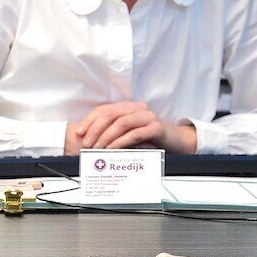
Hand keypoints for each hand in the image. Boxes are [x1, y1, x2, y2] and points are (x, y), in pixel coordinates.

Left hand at [64, 102, 198, 153]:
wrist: (178, 141)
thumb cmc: (152, 139)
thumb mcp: (130, 135)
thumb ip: (115, 134)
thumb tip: (92, 142)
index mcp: (129, 108)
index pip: (105, 110)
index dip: (90, 120)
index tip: (79, 132)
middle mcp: (138, 108)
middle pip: (111, 114)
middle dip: (95, 129)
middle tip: (86, 143)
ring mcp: (148, 117)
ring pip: (121, 123)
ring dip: (106, 136)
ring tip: (97, 148)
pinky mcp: (155, 128)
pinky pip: (135, 133)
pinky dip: (121, 142)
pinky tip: (113, 149)